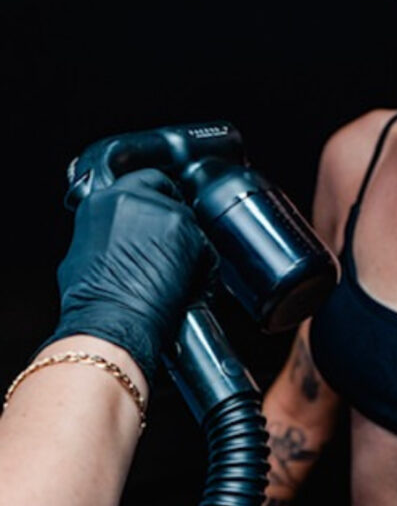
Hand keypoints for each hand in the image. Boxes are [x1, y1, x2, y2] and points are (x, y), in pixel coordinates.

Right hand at [42, 168, 212, 384]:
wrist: (109, 324)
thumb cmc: (91, 302)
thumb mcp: (83, 254)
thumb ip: (104, 232)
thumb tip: (117, 235)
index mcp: (101, 201)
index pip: (141, 181)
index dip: (155, 196)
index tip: (161, 208)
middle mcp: (131, 197)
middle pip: (168, 193)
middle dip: (173, 214)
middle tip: (174, 242)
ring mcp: (161, 211)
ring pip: (187, 220)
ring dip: (186, 243)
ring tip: (175, 275)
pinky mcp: (186, 230)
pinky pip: (204, 245)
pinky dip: (202, 263)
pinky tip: (186, 284)